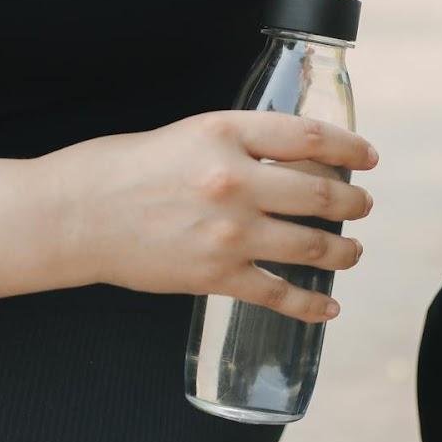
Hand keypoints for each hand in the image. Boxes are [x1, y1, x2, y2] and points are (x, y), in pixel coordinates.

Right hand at [60, 111, 377, 321]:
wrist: (74, 216)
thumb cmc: (124, 169)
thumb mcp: (189, 134)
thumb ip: (239, 143)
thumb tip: (291, 159)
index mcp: (226, 133)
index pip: (309, 136)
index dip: (350, 147)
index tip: (367, 156)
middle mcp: (235, 180)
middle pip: (322, 193)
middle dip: (354, 203)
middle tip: (362, 206)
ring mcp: (229, 231)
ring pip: (312, 245)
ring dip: (344, 251)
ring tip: (352, 252)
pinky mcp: (216, 275)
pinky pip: (279, 293)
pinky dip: (311, 305)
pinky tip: (328, 308)